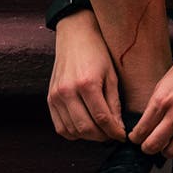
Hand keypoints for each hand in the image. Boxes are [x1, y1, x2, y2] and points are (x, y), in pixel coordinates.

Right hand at [47, 11, 125, 141]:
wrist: (74, 35)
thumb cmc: (97, 52)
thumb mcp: (111, 75)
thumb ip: (114, 103)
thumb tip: (119, 128)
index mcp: (87, 84)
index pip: (103, 119)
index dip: (115, 132)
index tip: (122, 135)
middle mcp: (68, 91)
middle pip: (86, 128)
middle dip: (103, 136)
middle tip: (112, 134)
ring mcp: (55, 96)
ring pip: (72, 131)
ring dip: (88, 136)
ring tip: (100, 130)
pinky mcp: (49, 98)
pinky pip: (60, 127)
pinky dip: (73, 132)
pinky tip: (84, 126)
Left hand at [128, 32, 172, 158]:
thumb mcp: (163, 83)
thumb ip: (155, 104)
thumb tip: (146, 123)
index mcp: (161, 100)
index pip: (141, 130)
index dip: (135, 138)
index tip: (136, 138)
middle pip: (153, 145)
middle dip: (146, 148)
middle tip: (147, 145)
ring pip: (172, 152)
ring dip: (166, 151)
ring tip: (166, 144)